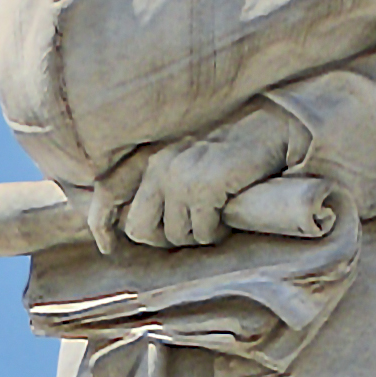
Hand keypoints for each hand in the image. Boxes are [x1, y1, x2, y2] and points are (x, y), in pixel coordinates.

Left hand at [101, 107, 299, 250]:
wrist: (273, 130)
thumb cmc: (233, 151)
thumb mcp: (188, 159)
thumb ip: (162, 182)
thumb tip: (141, 224)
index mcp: (152, 155)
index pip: (108, 190)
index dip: (103, 224)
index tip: (109, 246)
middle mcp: (160, 163)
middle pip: (139, 227)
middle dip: (163, 239)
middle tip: (189, 232)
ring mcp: (181, 174)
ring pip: (174, 235)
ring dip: (196, 236)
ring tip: (215, 219)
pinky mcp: (204, 186)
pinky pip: (200, 233)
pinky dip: (215, 233)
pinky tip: (226, 218)